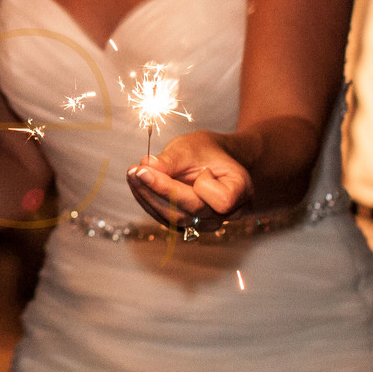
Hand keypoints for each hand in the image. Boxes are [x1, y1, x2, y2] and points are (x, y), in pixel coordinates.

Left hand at [126, 130, 250, 229]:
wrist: (212, 162)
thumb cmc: (207, 152)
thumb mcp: (193, 146)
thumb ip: (173, 159)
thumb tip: (148, 165)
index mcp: (240, 190)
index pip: (220, 200)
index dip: (199, 186)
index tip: (171, 164)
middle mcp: (227, 213)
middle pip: (191, 211)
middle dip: (159, 190)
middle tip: (136, 170)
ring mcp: (207, 223)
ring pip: (174, 219)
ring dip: (148, 197)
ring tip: (132, 174)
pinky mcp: (188, 225)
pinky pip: (165, 218)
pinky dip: (148, 201)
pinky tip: (136, 183)